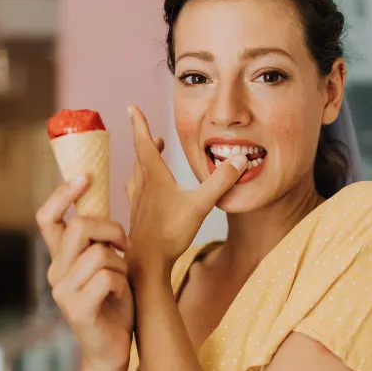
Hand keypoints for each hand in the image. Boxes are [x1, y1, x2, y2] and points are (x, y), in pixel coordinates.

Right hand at [36, 177, 133, 370]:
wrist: (111, 349)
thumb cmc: (113, 304)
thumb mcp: (105, 266)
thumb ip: (98, 241)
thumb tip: (102, 205)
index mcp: (59, 258)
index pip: (47, 218)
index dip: (63, 194)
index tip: (85, 177)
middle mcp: (54, 271)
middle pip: (80, 227)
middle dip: (111, 229)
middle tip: (125, 243)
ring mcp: (62, 291)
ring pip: (99, 254)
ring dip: (121, 264)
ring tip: (121, 281)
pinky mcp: (76, 308)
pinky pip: (107, 278)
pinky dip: (122, 284)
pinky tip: (119, 296)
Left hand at [125, 105, 246, 274]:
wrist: (147, 264)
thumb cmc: (170, 234)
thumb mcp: (200, 205)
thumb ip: (220, 182)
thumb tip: (240, 160)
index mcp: (154, 178)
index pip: (144, 143)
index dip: (139, 123)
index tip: (131, 107)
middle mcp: (143, 186)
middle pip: (141, 156)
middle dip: (146, 140)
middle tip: (151, 132)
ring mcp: (138, 202)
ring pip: (138, 173)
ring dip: (144, 160)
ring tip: (152, 154)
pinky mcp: (138, 216)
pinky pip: (137, 191)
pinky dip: (140, 181)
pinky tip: (145, 190)